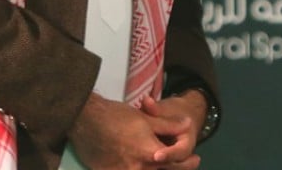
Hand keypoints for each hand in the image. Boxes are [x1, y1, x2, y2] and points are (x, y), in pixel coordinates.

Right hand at [68, 92, 197, 169]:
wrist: (86, 121)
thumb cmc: (118, 116)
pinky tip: (144, 166)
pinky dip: (141, 169)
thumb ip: (169, 125)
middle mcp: (136, 168)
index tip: (195, 160)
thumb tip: (188, 125)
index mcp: (148, 152)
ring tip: (164, 163)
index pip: (173, 162)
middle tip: (192, 164)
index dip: (186, 162)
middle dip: (177, 169)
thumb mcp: (147, 118)